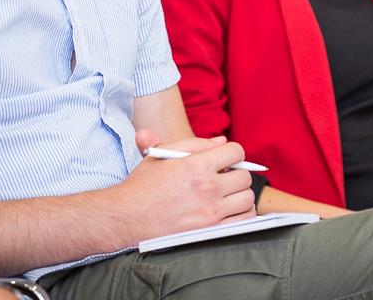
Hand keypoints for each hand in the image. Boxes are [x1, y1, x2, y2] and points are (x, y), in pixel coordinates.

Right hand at [115, 135, 255, 241]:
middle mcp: (207, 188)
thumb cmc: (142, 185)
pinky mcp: (209, 231)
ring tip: (226, 195)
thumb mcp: (163, 154)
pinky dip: (240, 215)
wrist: (125, 217)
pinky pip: (242, 221)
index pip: (236, 152)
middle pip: (244, 176)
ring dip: (240, 195)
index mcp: (196, 165)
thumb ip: (195, 144)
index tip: (226, 159)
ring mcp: (210, 211)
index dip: (233, 153)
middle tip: (224, 178)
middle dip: (236, 174)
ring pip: (247, 199)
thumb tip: (221, 141)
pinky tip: (227, 211)